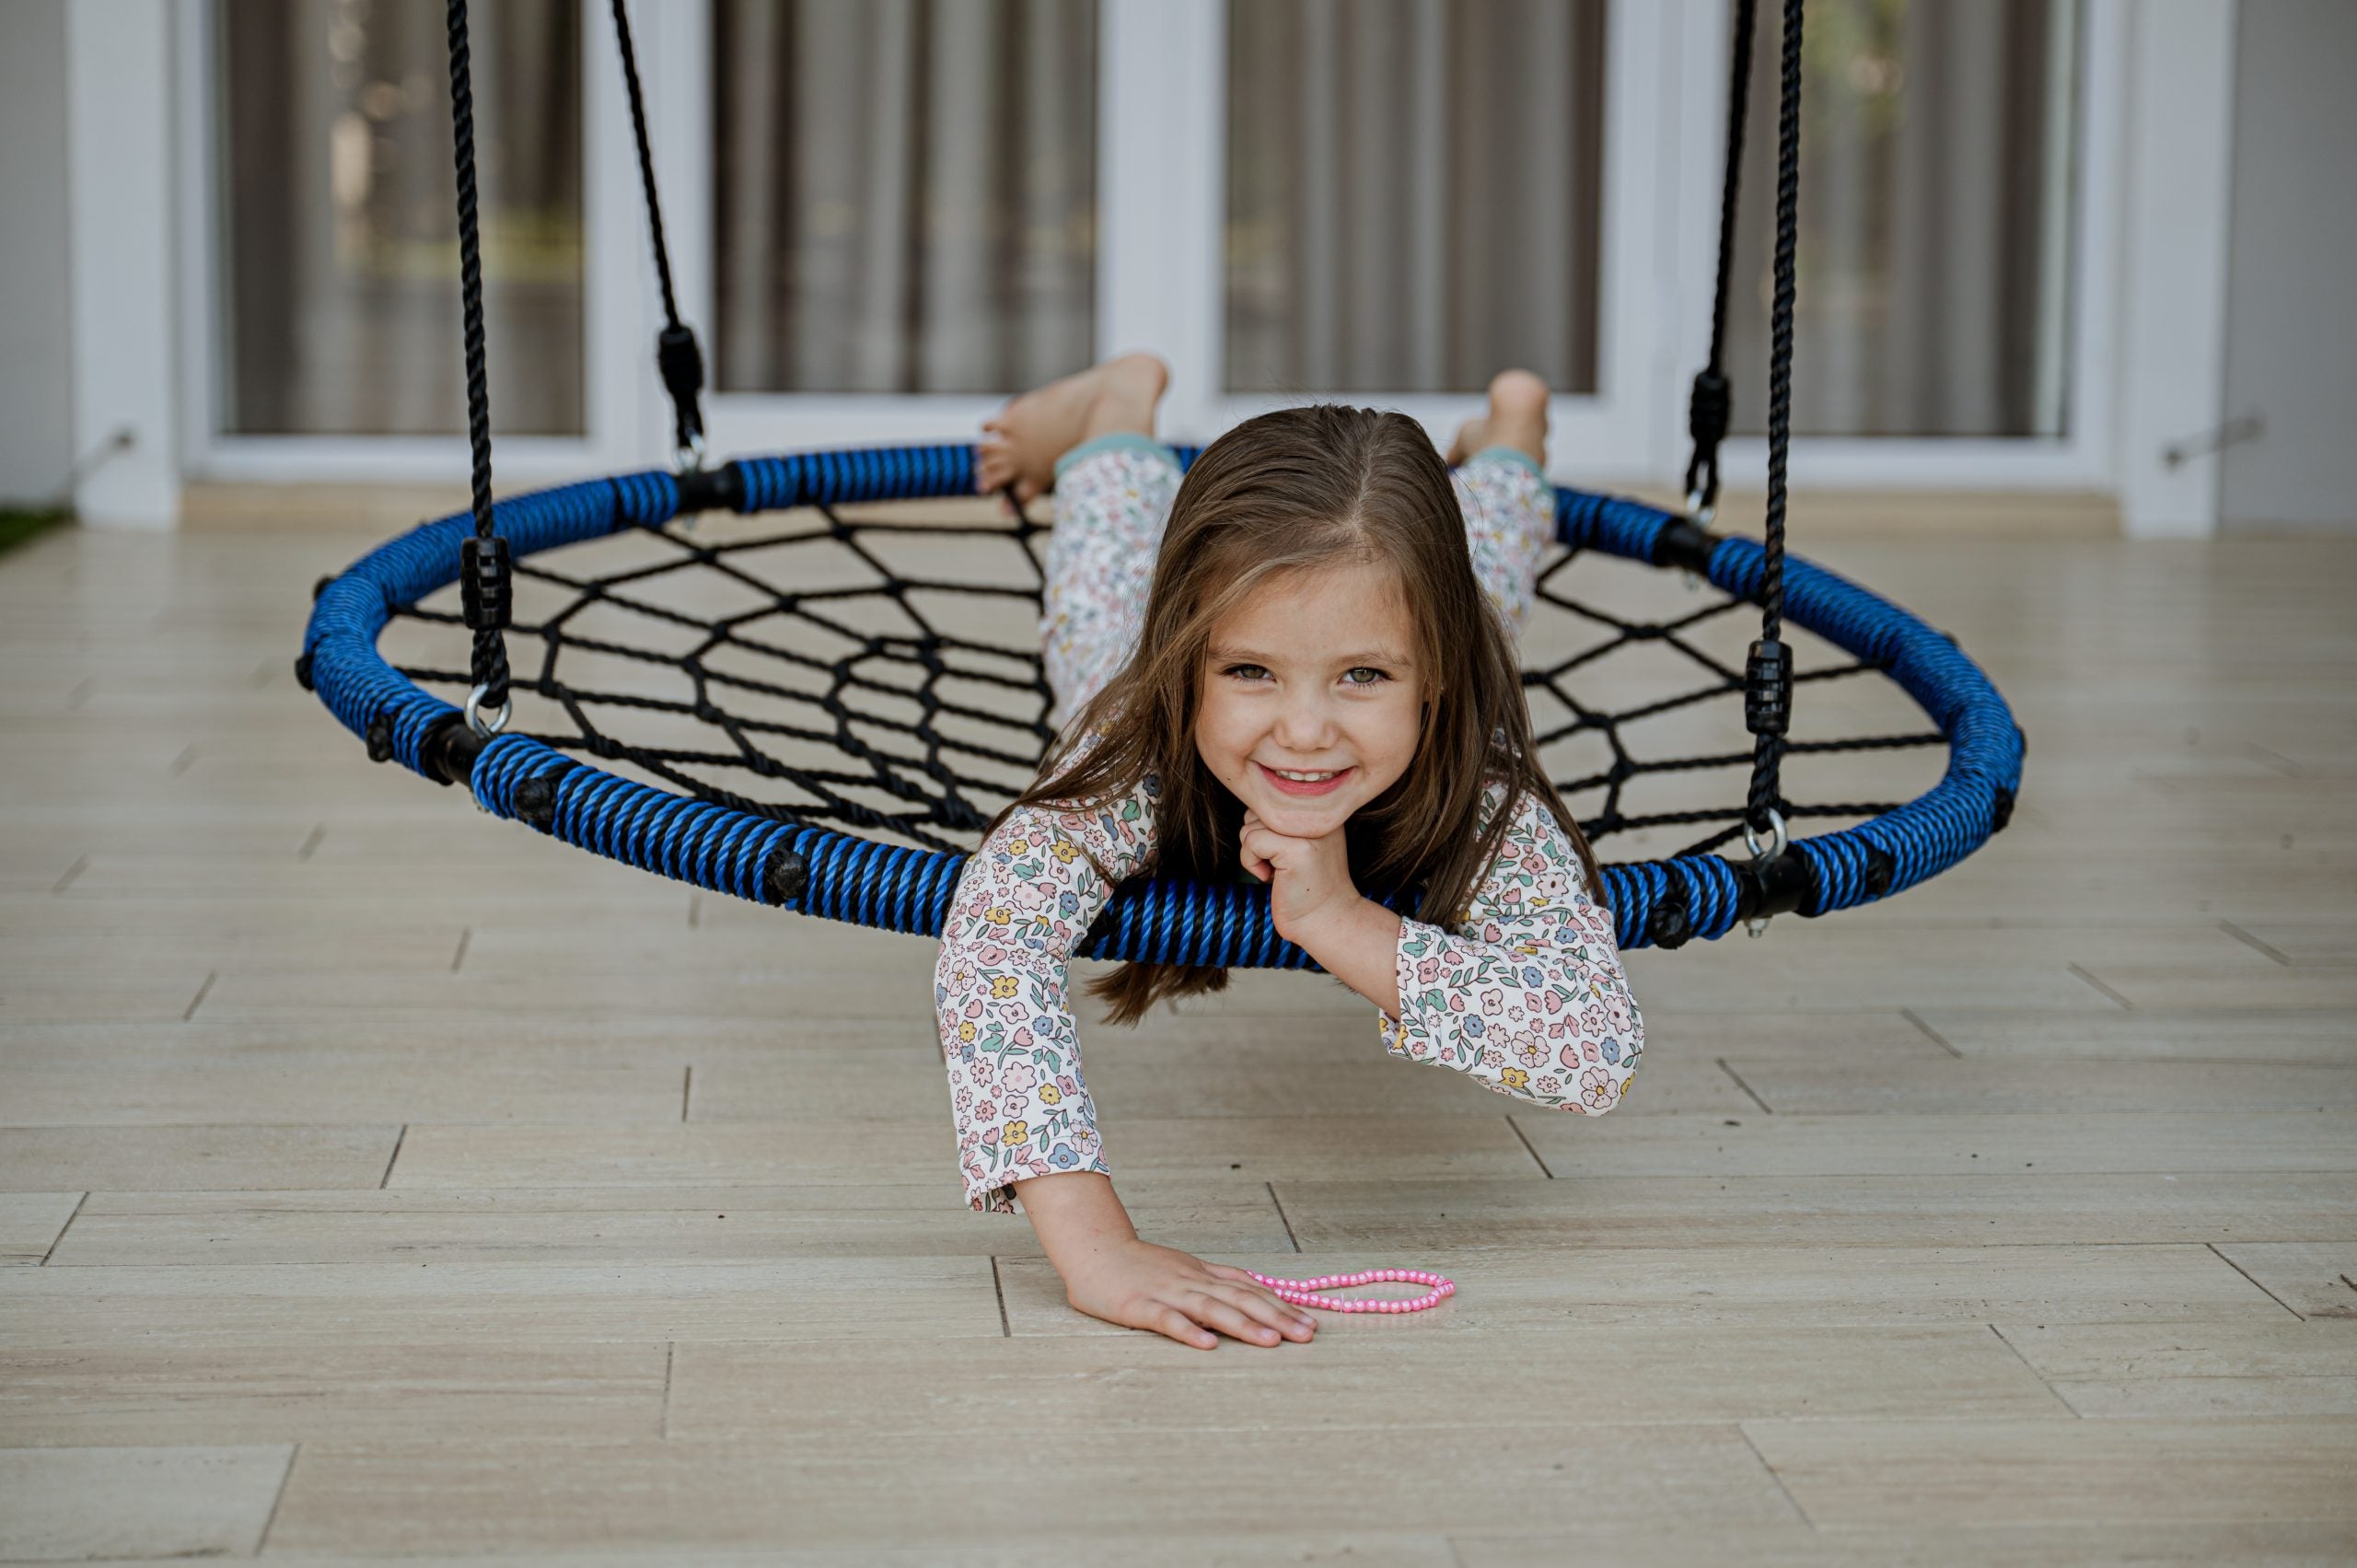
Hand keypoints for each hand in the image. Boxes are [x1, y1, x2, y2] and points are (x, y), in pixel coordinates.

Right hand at [1059, 1235, 1317, 1350]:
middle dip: (1277, 1317)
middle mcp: (1191, 1281)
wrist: (1092, 1247)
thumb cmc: (1136, 1265)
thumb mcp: (1181, 1268)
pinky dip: (1189, 1332)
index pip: (1248, 1288)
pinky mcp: (1139, 1306)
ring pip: (1211, 1308)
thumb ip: (1211, 1283)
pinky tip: (1208, 1345)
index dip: (1281, 1305)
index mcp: (1201, 1274)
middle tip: (1307, 1335)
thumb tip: (1250, 1295)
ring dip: (1243, 1325)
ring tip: (1272, 1341)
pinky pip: (1167, 1320)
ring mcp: (1166, 1293)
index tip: (1310, 1322)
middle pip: (1240, 1298)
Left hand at [1240, 807, 1363, 945]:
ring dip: (1254, 855)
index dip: (1264, 833)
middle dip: (1257, 841)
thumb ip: (1282, 822)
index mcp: (1318, 810)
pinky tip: (1273, 879)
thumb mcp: (1299, 844)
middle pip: (1257, 811)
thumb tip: (1250, 806)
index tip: (1281, 856)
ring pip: (1250, 826)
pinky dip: (1252, 865)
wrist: (1328, 921)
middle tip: (1279, 865)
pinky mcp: (1298, 849)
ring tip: (1279, 872)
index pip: (1270, 802)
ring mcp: (1309, 830)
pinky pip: (1251, 842)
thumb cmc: (1306, 887)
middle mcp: (1318, 813)